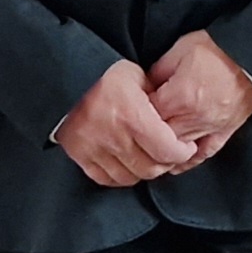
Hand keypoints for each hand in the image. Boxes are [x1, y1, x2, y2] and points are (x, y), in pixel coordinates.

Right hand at [60, 60, 197, 186]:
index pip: (167, 150)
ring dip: (143, 171)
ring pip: (130, 177)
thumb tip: (174, 120)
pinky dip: (121, 176)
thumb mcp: (137, 76)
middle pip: (150, 168)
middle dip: (165, 164)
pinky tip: (128, 164)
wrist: (65, 76)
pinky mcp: (79, 154)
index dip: (182, 153)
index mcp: (132, 114)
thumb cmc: (104, 73)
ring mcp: (94, 148)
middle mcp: (113, 135)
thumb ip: (157, 100)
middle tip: (169, 155)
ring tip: (149, 159)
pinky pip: (106, 179)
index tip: (186, 148)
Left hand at [148, 30, 251, 165]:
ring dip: (164, 150)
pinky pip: (204, 153)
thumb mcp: (181, 49)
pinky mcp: (225, 131)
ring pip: (179, 151)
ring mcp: (211, 128)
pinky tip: (178, 161)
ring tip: (152, 146)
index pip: (147, 116)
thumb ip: (158, 70)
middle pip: (160, 138)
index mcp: (180, 96)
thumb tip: (145, 86)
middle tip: (138, 129)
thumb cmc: (219, 49)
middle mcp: (194, 118)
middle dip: (147, 135)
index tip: (131, 108)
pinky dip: (189, 159)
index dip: (135, 113)